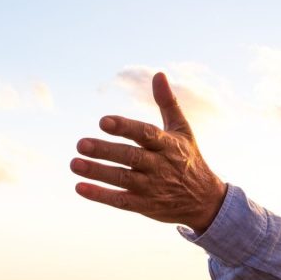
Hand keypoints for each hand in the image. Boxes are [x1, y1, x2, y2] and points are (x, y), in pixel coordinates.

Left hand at [71, 72, 225, 230]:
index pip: (145, 134)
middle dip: (105, 151)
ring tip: (74, 163)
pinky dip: (101, 196)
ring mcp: (152, 187)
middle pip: (130, 157)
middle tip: (80, 144)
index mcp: (168, 145)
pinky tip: (80, 187)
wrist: (206, 201)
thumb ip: (168, 103)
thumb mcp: (183, 130)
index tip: (103, 121)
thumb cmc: (189, 159)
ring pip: (122, 179)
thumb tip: (159, 74)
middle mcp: (160, 166)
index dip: (125, 128)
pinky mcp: (146, 205)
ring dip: (98, 172)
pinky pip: (122, 201)